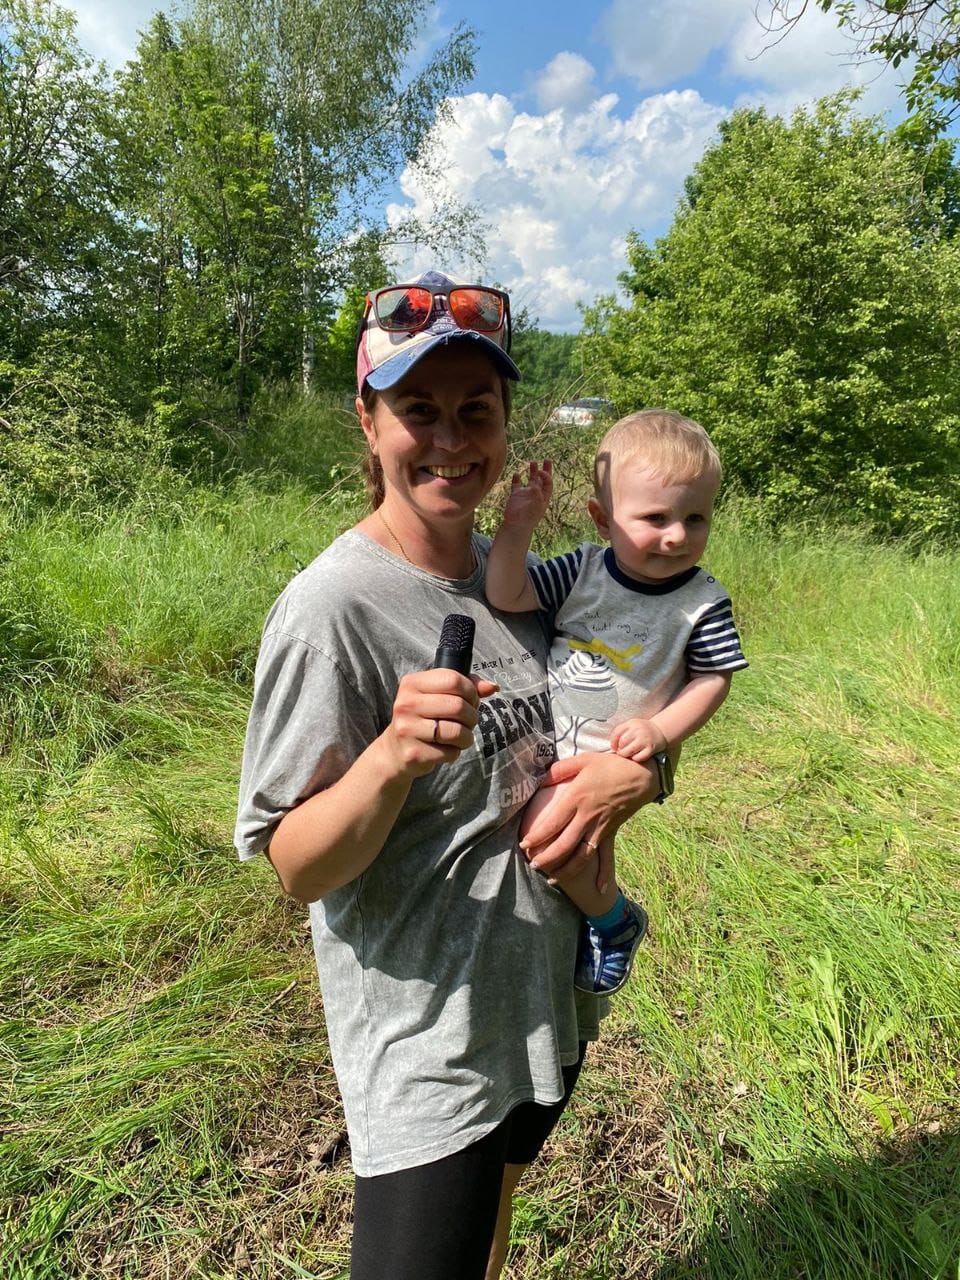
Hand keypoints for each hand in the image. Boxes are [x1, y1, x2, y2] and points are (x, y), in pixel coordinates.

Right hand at [384, 668, 498, 777]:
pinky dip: (454, 752)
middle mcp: (406, 704)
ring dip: (466, 737)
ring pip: (457, 731)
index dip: (470, 691)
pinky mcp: (413, 753)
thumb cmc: (423, 718)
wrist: (395, 751)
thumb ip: (465, 687)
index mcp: (411, 683)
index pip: (452, 679)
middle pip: (457, 706)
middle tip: (468, 721)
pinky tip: (445, 749)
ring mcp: (407, 729)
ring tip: (460, 737)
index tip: (471, 700)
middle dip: (471, 716)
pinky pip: (450, 752)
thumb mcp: (437, 695)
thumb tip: (492, 687)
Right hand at [501, 459, 552, 530]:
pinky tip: (516, 473)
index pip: (548, 483)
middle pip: (542, 480)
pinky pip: (516, 484)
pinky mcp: (515, 495)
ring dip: (532, 471)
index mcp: (543, 497)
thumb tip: (535, 484)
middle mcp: (535, 494)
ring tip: (533, 462)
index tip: (541, 471)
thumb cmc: (528, 518)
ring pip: (530, 480)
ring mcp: (525, 494)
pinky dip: (516, 479)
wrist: (516, 526)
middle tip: (547, 459)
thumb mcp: (536, 507)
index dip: (546, 476)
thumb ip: (537, 495)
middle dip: (545, 470)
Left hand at [519, 752, 657, 890]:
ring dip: (567, 870)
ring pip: (582, 856)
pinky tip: (599, 889)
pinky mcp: (611, 832)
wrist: (642, 775)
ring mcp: (601, 827)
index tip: (524, 844)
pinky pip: (606, 857)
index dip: (537, 836)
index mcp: (578, 798)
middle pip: (564, 844)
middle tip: (533, 865)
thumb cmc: (611, 765)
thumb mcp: (583, 761)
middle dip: (547, 858)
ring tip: (552, 878)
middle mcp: (588, 816)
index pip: (553, 823)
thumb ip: (560, 770)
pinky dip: (603, 874)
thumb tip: (541, 778)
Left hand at [609, 717, 666, 761]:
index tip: (614, 747)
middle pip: (622, 743)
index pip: (616, 733)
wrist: (660, 730)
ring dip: (625, 754)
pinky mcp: (651, 749)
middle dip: (619, 749)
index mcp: (631, 723)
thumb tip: (612, 746)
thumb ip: (621, 731)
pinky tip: (636, 755)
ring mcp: (645, 739)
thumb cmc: (641, 730)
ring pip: (627, 751)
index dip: (613, 742)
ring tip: (627, 754)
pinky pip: (638, 758)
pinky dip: (635, 758)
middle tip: (622, 751)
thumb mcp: (631, 725)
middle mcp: (638, 730)